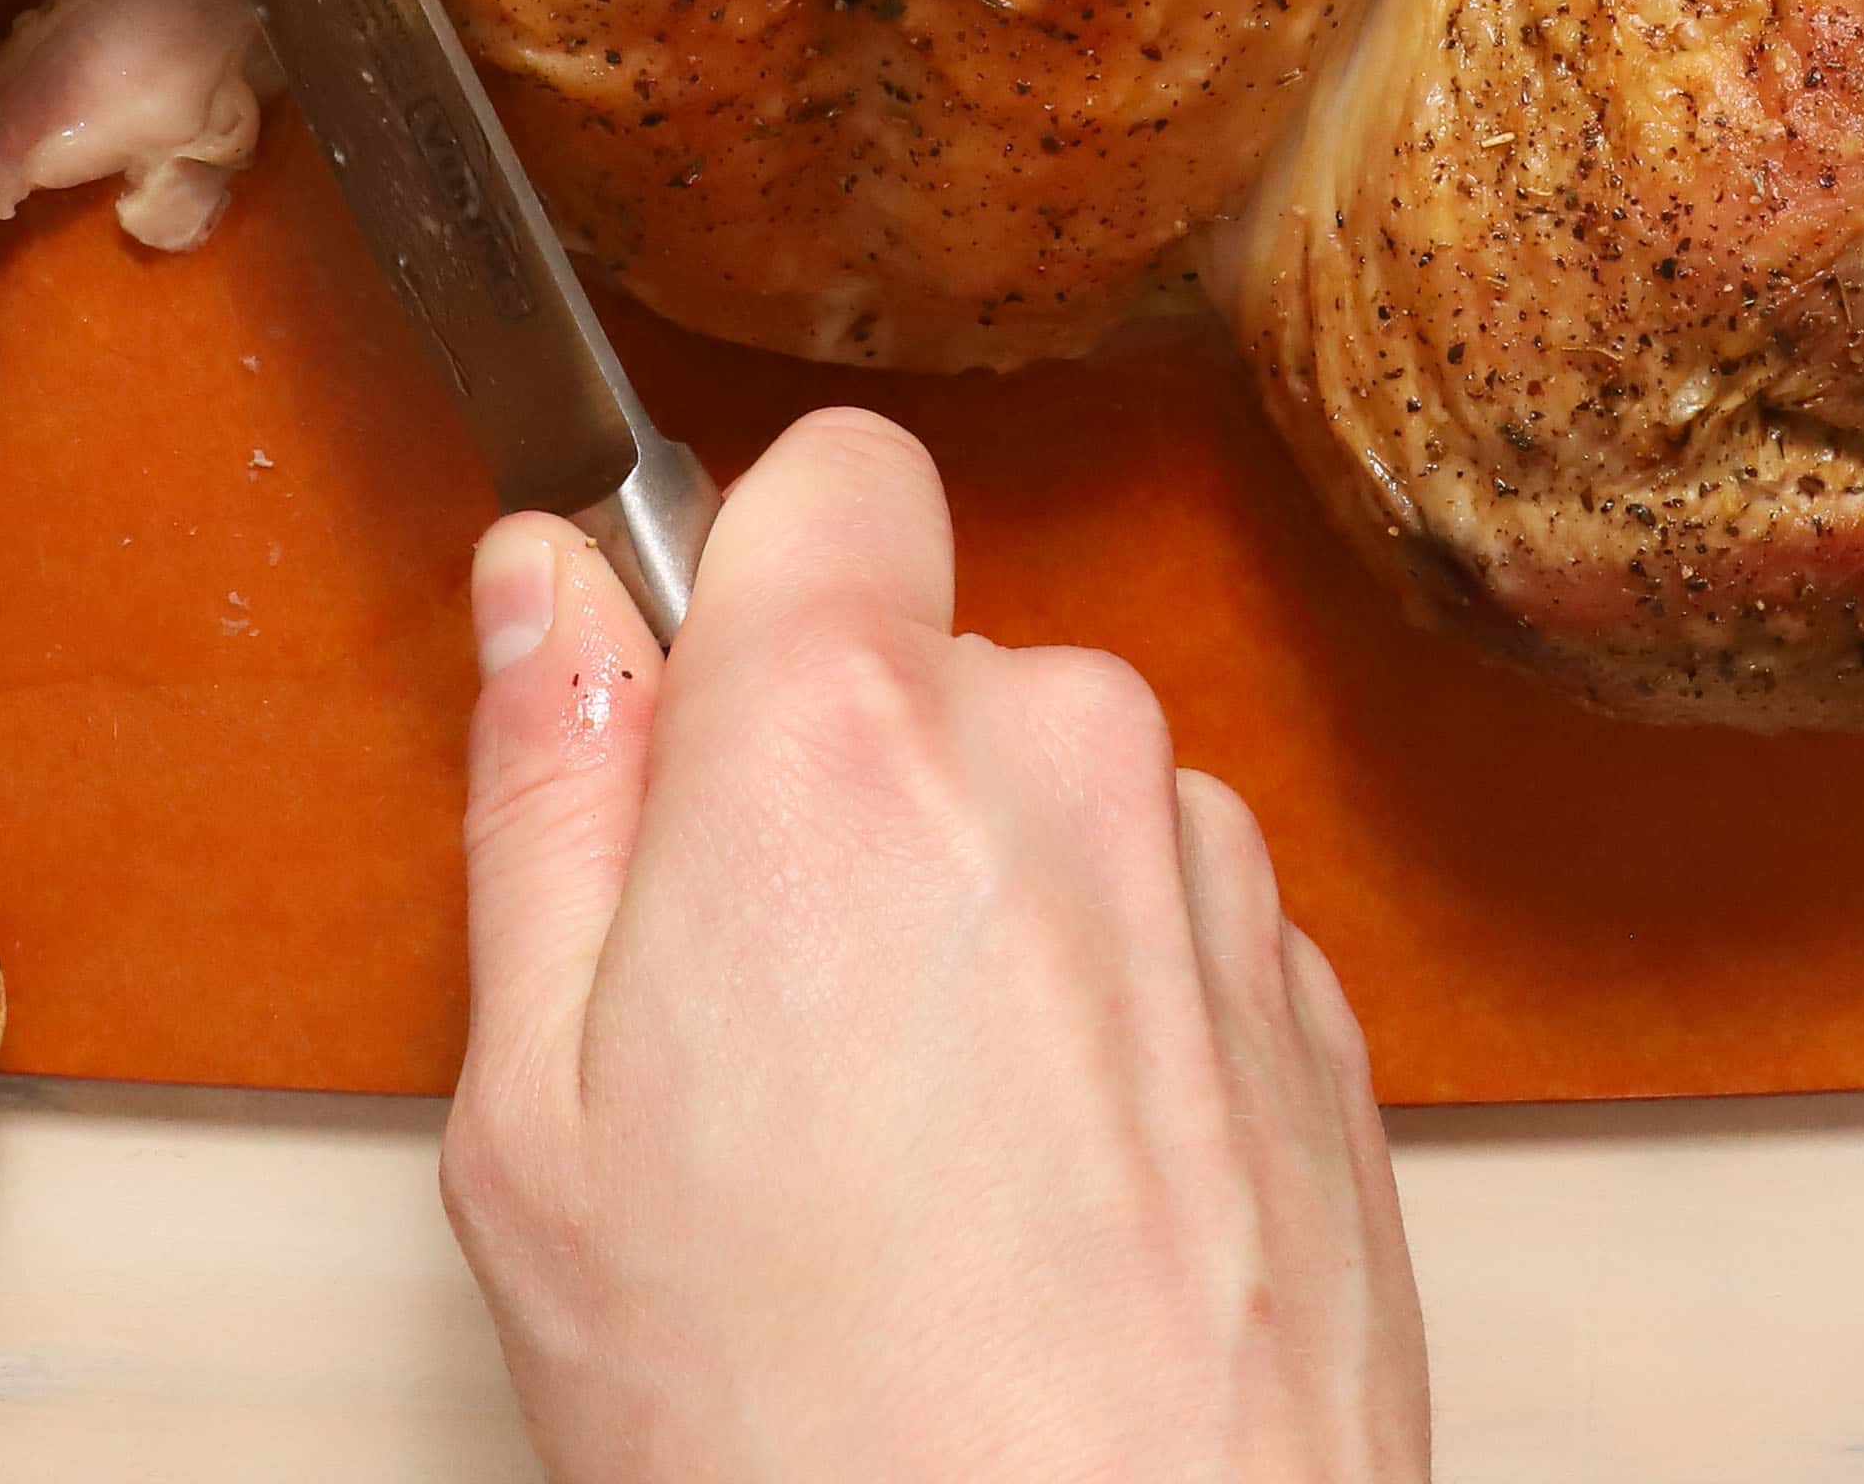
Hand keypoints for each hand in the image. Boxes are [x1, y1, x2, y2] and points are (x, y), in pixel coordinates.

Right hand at [441, 410, 1427, 1483]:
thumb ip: (547, 801)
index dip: (749, 592)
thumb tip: (548, 585)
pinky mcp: (1323, 1022)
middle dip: (848, 797)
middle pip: (939, 670)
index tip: (692, 736)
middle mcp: (1068, 759)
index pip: (828, 475)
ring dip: (989, 929)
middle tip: (757, 1054)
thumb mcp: (540, 1127)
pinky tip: (1037, 1225)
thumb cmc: (811, 1430)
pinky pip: (1170, 947)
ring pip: (1060, 814)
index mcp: (845, 739)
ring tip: (910, 1179)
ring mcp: (1219, 891)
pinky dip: (1105, 1043)